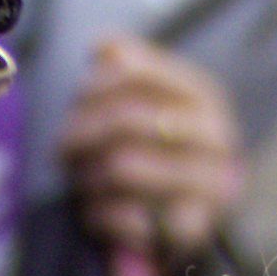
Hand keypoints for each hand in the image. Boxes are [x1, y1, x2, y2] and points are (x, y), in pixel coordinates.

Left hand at [57, 34, 248, 258]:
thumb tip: (103, 47)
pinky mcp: (195, 228)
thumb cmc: (169, 148)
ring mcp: (210, 184)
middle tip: (62, 149)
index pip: (133, 72)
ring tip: (81, 180)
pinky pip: (129, 218)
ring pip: (121, 167)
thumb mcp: (155, 100)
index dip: (92, 86)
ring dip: (86, 176)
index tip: (77, 101)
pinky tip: (96, 210)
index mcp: (203, 94)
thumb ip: (130, 70)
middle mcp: (214, 135)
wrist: (206, 209)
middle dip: (80, 134)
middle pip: (124, 119)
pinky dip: (101, 214)